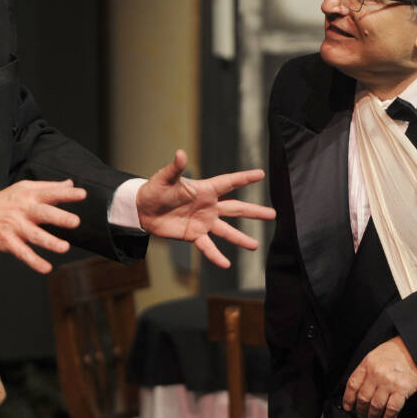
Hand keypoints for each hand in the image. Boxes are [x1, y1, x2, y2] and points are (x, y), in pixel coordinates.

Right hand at [0, 179, 85, 272]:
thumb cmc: (5, 200)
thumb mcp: (24, 188)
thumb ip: (49, 186)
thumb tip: (70, 183)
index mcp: (30, 196)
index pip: (51, 193)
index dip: (67, 193)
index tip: (82, 194)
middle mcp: (24, 210)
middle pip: (43, 213)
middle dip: (59, 218)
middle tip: (75, 222)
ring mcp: (16, 227)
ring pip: (35, 235)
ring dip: (50, 242)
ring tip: (64, 247)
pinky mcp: (8, 241)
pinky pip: (22, 253)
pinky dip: (34, 261)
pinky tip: (46, 268)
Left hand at [136, 150, 275, 268]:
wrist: (143, 210)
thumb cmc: (155, 189)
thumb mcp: (165, 178)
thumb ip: (175, 168)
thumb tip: (180, 153)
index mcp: (205, 190)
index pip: (229, 182)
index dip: (244, 178)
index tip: (261, 174)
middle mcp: (209, 206)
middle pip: (236, 209)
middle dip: (255, 212)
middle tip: (274, 214)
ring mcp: (203, 222)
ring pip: (227, 231)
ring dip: (241, 239)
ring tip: (255, 246)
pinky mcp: (194, 235)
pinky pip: (207, 247)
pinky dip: (216, 256)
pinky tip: (226, 264)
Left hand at [343, 336, 416, 417]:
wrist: (414, 349)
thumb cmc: (395, 353)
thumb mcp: (375, 356)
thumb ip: (365, 371)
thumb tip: (356, 390)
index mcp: (368, 364)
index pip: (352, 385)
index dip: (348, 399)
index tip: (348, 407)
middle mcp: (376, 374)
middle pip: (363, 398)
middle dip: (361, 411)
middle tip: (361, 417)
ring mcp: (389, 382)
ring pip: (375, 406)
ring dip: (372, 417)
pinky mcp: (402, 390)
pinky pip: (391, 409)